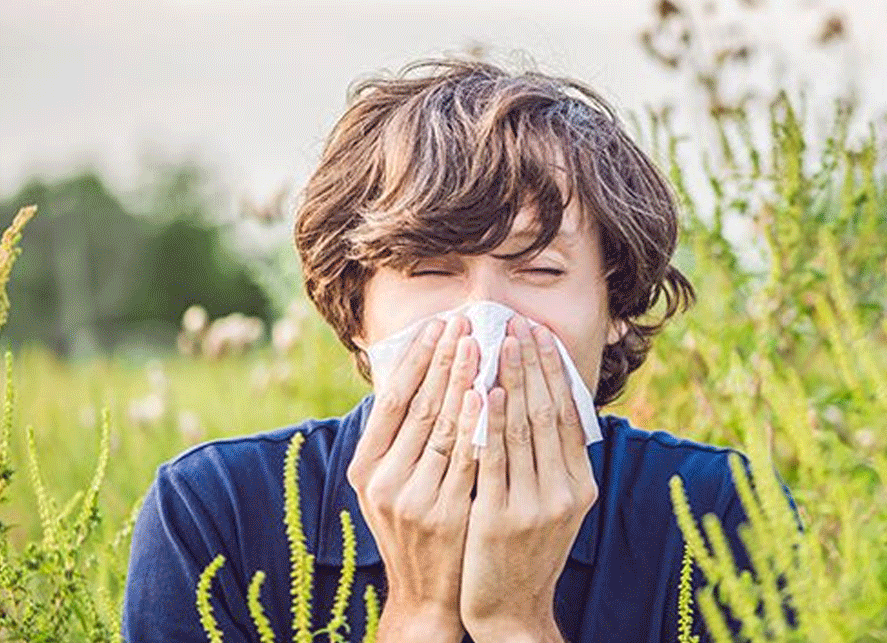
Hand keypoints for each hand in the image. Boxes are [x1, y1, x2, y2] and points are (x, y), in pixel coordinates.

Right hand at [347, 315, 482, 642]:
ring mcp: (412, 499)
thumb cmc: (414, 528)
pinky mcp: (444, 514)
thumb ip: (400, 439)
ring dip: (463, 381)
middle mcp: (383, 481)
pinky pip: (465, 459)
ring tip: (481, 343)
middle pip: (418, 406)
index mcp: (366, 468)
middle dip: (443, 360)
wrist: (426, 596)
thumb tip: (417, 376)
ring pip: (442, 427)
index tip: (437, 325)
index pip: (392, 400)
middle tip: (464, 321)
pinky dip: (478, 424)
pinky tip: (489, 394)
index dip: (416, 360)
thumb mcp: (391, 485)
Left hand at [461, 315, 597, 642]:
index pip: (569, 415)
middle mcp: (565, 492)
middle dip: (533, 363)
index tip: (541, 335)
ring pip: (523, 428)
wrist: (510, 611)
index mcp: (580, 486)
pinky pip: (495, 458)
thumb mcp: (552, 508)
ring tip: (501, 342)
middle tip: (520, 323)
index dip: (555, 372)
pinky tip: (485, 391)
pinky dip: (492, 421)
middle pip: (549, 413)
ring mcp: (535, 505)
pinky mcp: (501, 517)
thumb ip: (552, 463)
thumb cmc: (524, 551)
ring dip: (512, 380)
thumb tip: (546, 406)